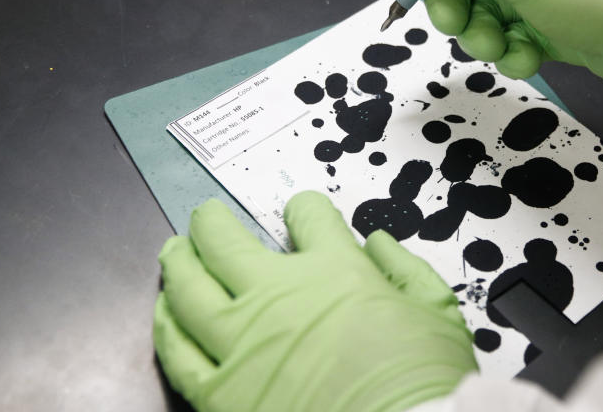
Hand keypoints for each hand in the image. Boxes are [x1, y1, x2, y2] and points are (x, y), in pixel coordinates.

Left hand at [153, 194, 476, 411]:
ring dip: (178, 263)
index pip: (308, 218)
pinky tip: (165, 313)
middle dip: (213, 222)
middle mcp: (280, 296)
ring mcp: (244, 343)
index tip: (301, 212)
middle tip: (206, 216)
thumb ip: (406, 269)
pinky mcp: (222, 392)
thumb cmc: (423, 381)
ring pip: (189, 289)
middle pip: (226, 243)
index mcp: (335, 271)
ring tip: (174, 252)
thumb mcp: (437, 313)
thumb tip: (380, 244)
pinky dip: (167, 326)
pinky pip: (178, 352)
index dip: (304, 210)